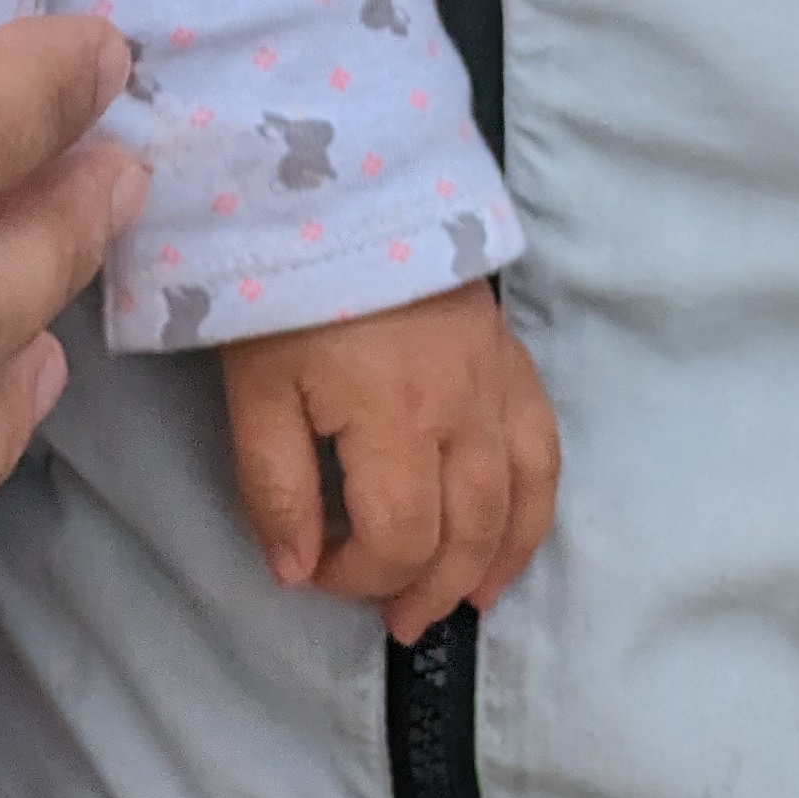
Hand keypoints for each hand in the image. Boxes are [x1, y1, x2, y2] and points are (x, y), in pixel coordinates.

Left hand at [218, 284, 559, 646]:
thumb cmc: (284, 280)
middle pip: (467, 530)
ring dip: (496, 561)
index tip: (314, 571)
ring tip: (465, 602)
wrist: (339, 176)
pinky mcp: (508, 351)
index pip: (397, 538)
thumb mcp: (255, 384)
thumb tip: (295, 571)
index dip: (357, 577)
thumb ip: (275, 484)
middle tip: (396, 622)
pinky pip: (543, 444)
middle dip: (429, 588)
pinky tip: (515, 532)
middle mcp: (462, 409)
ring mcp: (494, 379)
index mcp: (395, 420)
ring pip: (519, 496)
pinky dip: (535, 503)